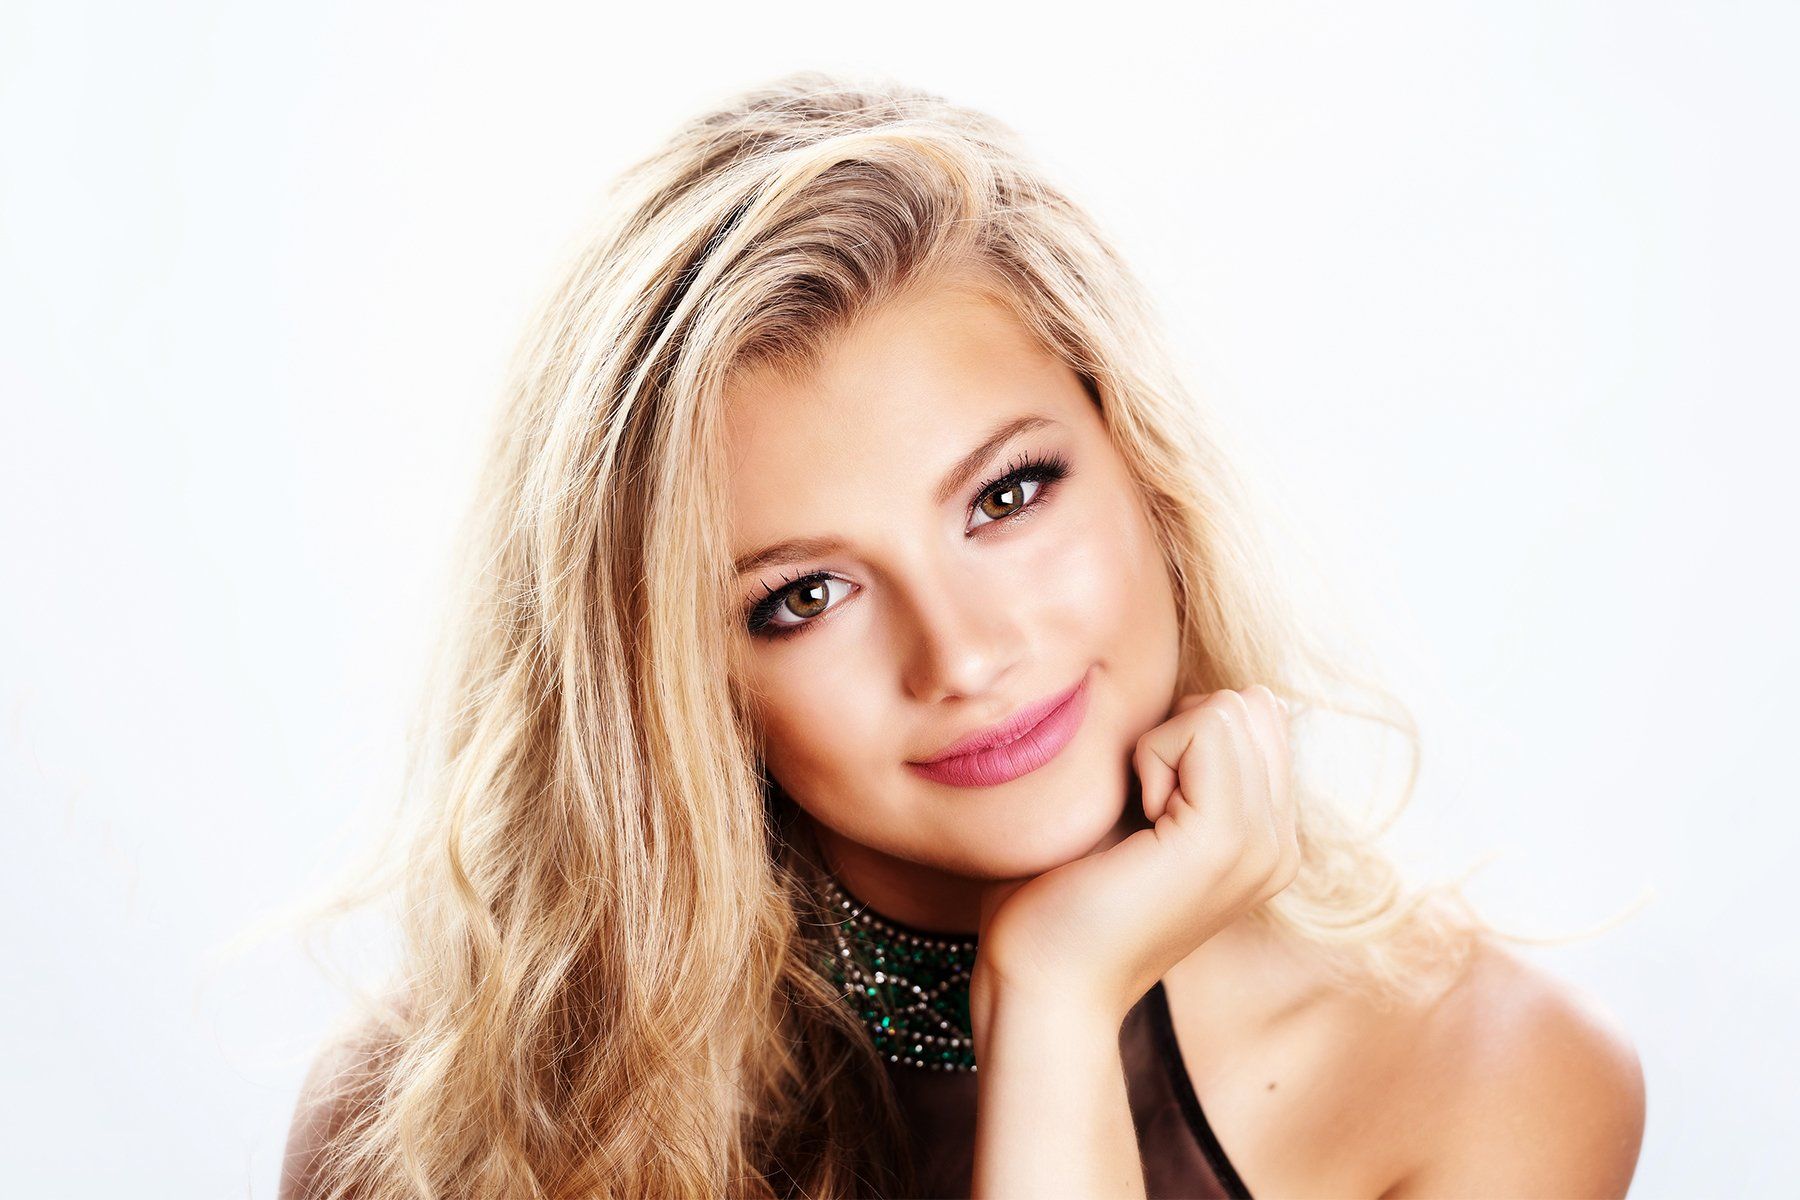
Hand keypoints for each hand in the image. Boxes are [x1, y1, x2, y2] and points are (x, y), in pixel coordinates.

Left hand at [972, 685, 1298, 1024]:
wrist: (1042, 980)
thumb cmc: (1059, 896)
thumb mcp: (1133, 813)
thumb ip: (1176, 762)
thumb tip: (1189, 692)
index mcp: (1263, 839)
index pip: (1255, 715)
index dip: (1182, 732)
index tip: (1140, 802)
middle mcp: (1279, 844)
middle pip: (1251, 705)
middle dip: (1179, 731)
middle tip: (1138, 808)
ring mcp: (1263, 846)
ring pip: (1232, 708)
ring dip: (1161, 744)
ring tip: (1137, 818)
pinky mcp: (1226, 840)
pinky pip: (1207, 727)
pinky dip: (1152, 753)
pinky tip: (1134, 819)